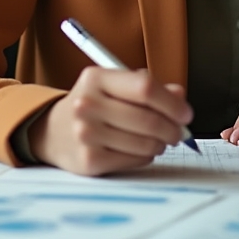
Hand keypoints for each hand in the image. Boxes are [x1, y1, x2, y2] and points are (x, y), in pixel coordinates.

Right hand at [27, 66, 192, 175]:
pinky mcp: (89, 161)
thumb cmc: (94, 104)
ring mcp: (86, 134)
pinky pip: (134, 160)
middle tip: (179, 132)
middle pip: (148, 119)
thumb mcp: (114, 85)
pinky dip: (145, 156)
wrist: (52, 131)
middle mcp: (87, 104)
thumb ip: (147, 87)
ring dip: (160, 144)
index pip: (145, 87)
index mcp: (96, 78)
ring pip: (145, 143)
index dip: (172, 103)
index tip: (185, 113)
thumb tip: (179, 97)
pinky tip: (140, 150)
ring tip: (158, 140)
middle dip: (173, 129)